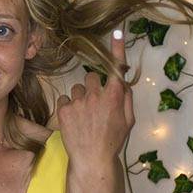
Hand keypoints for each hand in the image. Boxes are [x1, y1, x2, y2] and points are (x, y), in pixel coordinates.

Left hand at [50, 30, 134, 165]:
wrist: (92, 159)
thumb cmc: (113, 140)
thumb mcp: (128, 120)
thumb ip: (125, 98)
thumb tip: (121, 82)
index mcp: (114, 96)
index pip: (116, 68)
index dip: (117, 49)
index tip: (117, 32)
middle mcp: (96, 95)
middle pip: (91, 78)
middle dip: (93, 87)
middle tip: (95, 105)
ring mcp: (78, 102)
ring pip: (77, 90)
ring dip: (80, 99)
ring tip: (84, 117)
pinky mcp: (63, 110)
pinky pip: (65, 100)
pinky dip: (68, 108)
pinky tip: (74, 121)